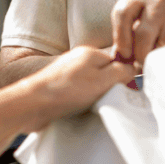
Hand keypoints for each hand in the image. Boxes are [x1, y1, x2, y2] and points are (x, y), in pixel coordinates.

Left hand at [17, 46, 135, 130]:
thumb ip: (121, 72)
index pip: (117, 61)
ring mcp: (67, 75)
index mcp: (89, 53)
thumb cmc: (65, 91)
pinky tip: (81, 110)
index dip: (124, 77)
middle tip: (109, 100)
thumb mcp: (102, 79)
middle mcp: (77, 61)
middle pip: (104, 74)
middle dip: (109, 88)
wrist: (32, 105)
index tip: (126, 90)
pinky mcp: (59, 91)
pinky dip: (83, 104)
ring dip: (95, 98)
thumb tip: (132, 70)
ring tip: (93, 106)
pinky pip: (79, 96)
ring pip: (92, 86)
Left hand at [111, 0, 164, 66]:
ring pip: (163, 46)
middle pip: (142, 35)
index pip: (122, 13)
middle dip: (141, 54)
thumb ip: (128, 34)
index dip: (120, 38)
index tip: (125, 54)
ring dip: (161, 56)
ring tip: (164, 52)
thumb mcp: (145, 17)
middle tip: (143, 62)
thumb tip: (117, 57)